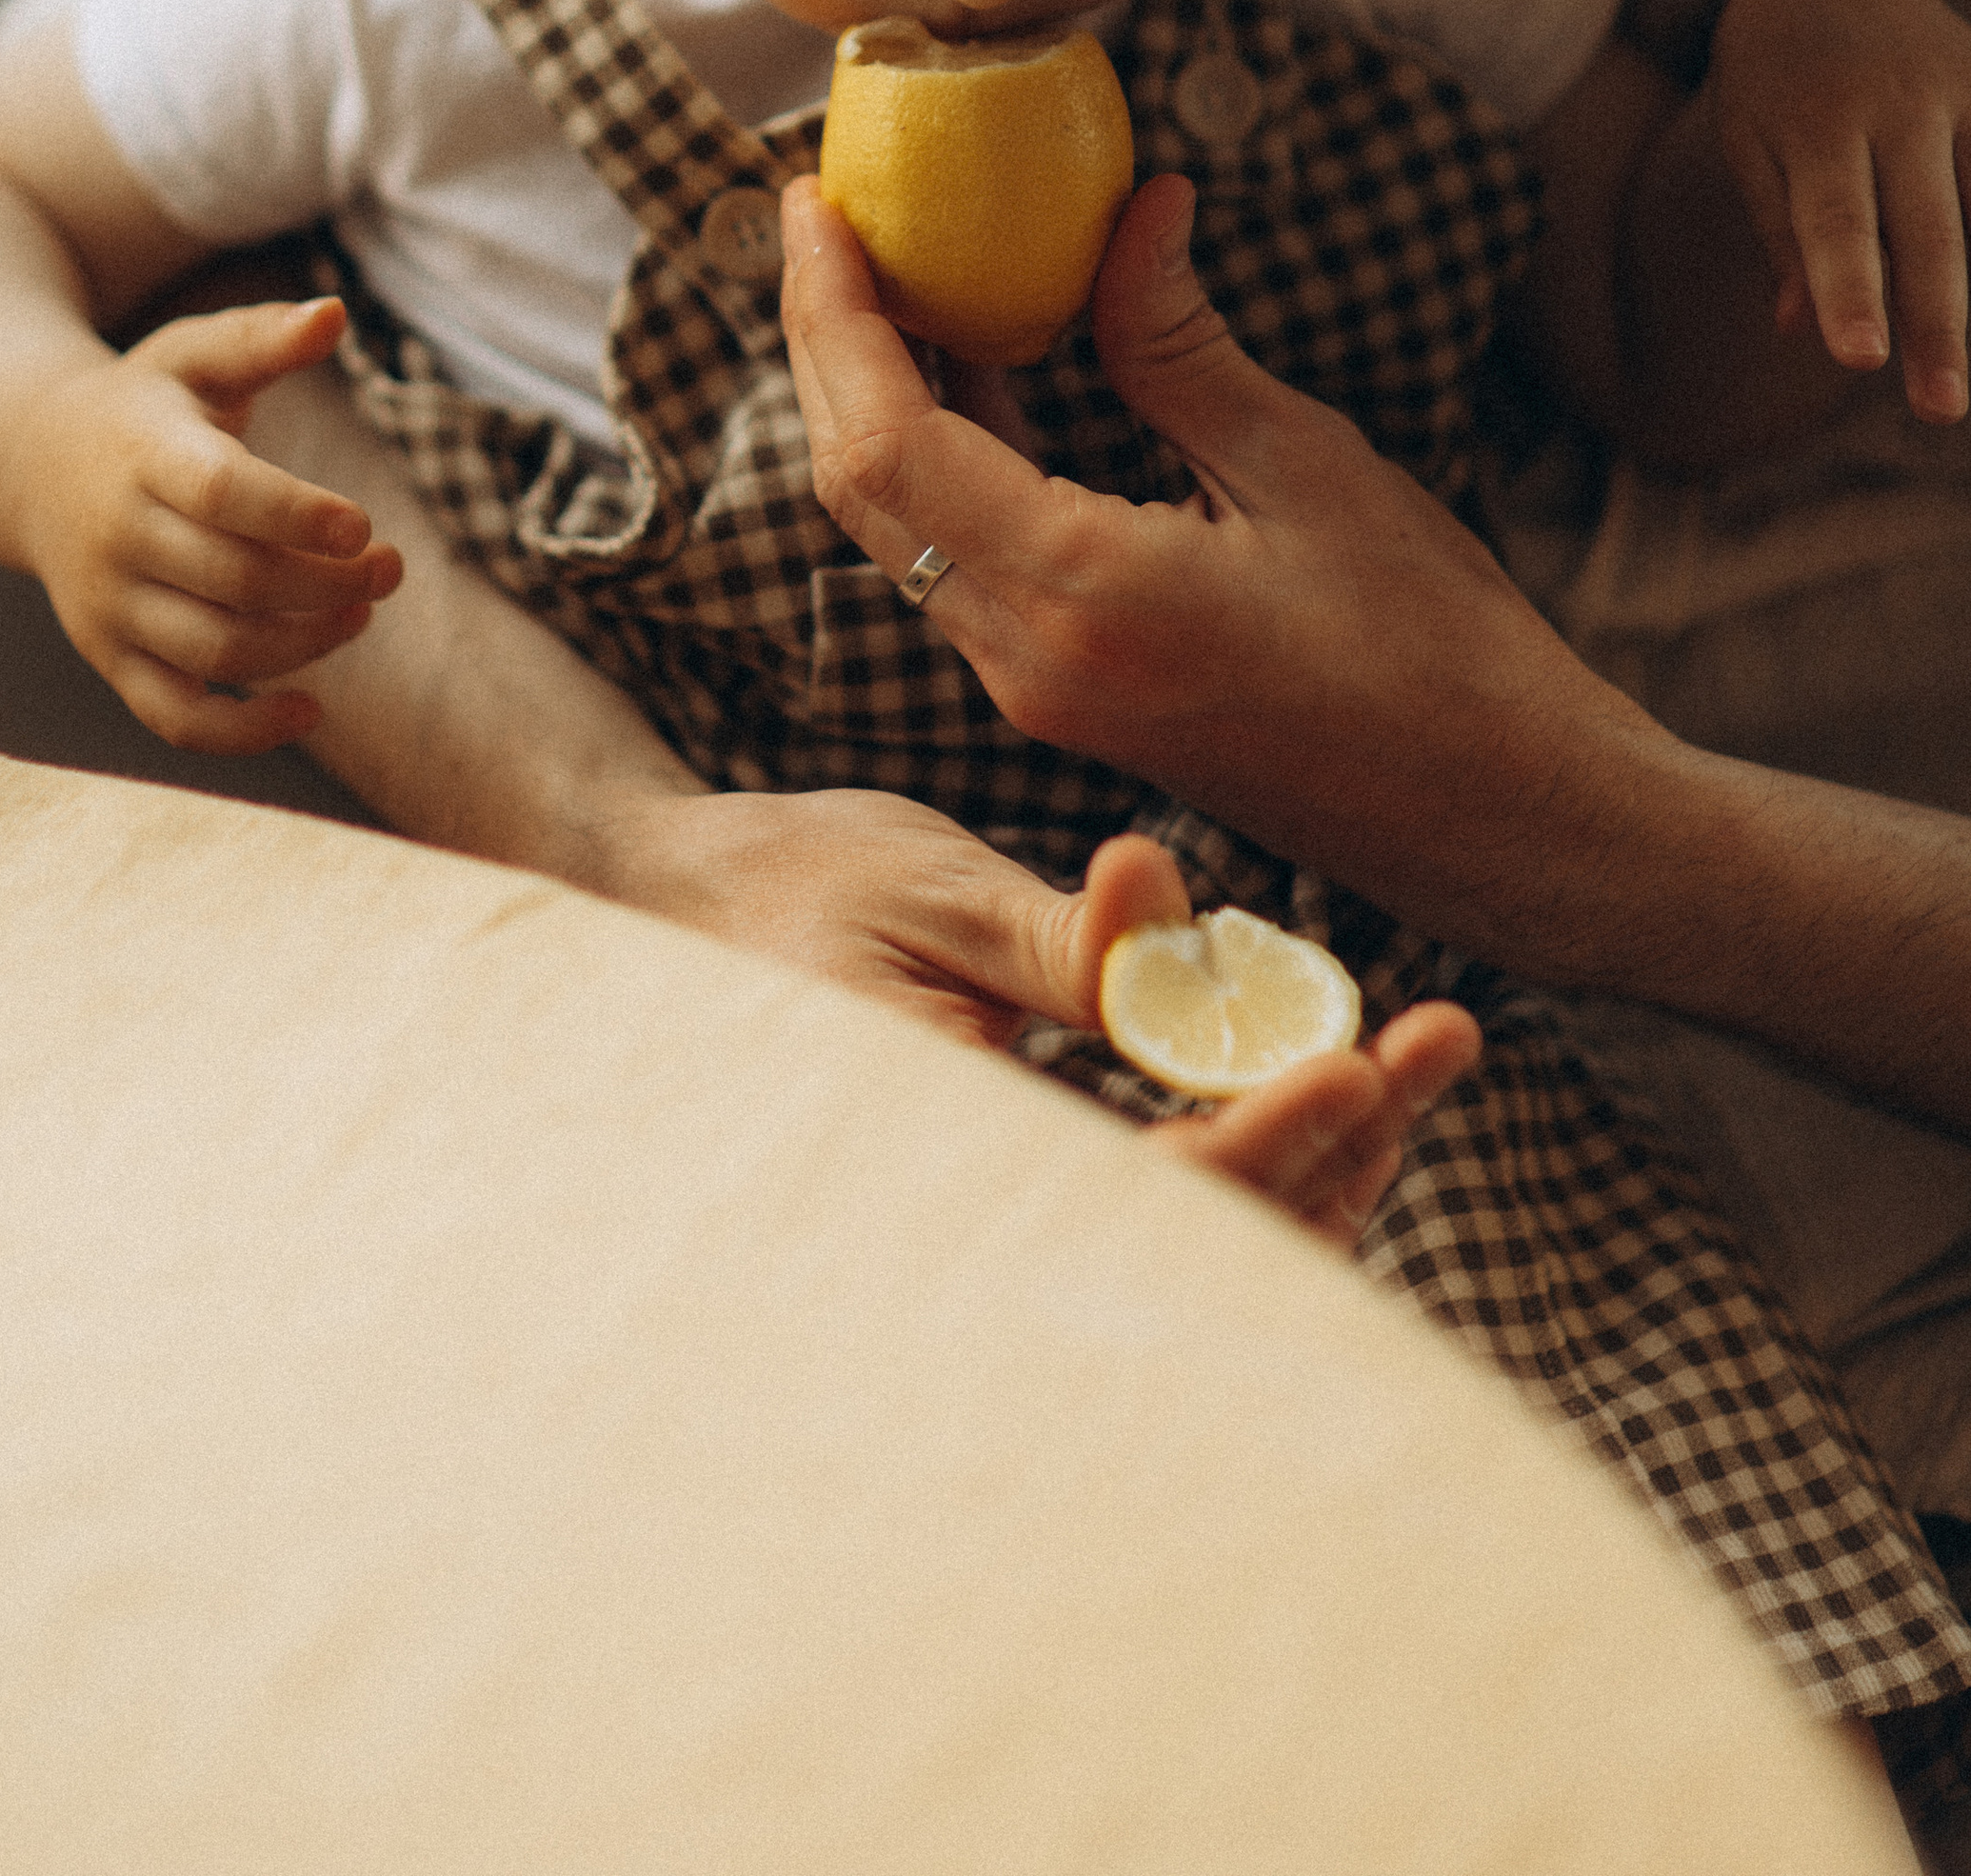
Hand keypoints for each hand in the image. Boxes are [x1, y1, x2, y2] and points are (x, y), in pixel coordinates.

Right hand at [6, 295, 402, 754]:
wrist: (32, 466)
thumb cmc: (145, 405)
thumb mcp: (193, 356)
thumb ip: (263, 337)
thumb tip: (335, 314)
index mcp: (144, 455)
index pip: (222, 495)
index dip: (297, 516)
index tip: (362, 526)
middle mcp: (119, 537)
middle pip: (235, 582)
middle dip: (327, 585)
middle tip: (390, 568)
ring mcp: (110, 606)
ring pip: (216, 651)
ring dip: (304, 646)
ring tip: (360, 612)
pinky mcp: (110, 658)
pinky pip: (175, 717)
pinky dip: (242, 733)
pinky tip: (309, 709)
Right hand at [593, 781, 1478, 1234]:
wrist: (691, 919)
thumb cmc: (794, 888)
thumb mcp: (929, 890)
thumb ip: (1063, 943)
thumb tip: (1177, 922)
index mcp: (945, 1160)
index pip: (1148, 1197)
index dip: (1272, 1138)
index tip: (1366, 1060)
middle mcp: (988, 1226)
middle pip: (1211, 1243)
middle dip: (1343, 1145)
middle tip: (1444, 1038)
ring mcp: (1022, 1220)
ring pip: (1216, 1247)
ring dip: (1328, 1157)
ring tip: (1421, 1052)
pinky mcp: (1054, 1192)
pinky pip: (1186, 1209)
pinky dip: (1273, 1149)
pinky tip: (1339, 1074)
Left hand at [782, 170, 1663, 977]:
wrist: (1498, 817)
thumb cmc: (1433, 649)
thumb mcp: (1302, 463)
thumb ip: (1176, 342)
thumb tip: (1129, 208)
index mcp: (1072, 595)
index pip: (882, 440)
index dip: (831, 311)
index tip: (814, 202)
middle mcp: (1022, 659)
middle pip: (857, 484)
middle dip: (825, 342)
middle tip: (830, 218)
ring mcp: (1037, 691)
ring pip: (895, 527)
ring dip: (873, 400)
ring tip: (890, 274)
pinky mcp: (1067, 698)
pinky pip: (957, 562)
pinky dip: (940, 460)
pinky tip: (979, 374)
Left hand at [1707, 0, 1970, 420]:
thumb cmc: (1774, 91)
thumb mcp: (1751, 146)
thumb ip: (1783, 233)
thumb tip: (1798, 328)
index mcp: (1818, 120)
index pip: (1836, 223)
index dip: (1851, 293)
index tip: (1860, 361)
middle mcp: (1898, 100)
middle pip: (1928, 230)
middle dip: (1938, 325)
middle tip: (1942, 409)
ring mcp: (1962, 86)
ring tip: (1964, 380)